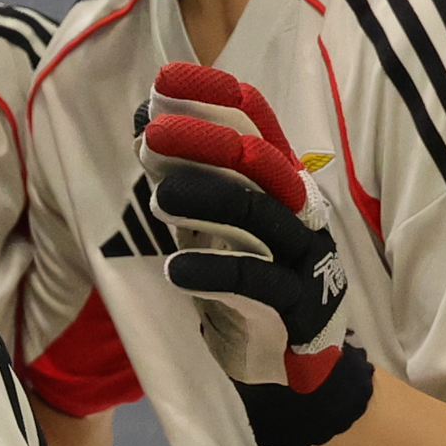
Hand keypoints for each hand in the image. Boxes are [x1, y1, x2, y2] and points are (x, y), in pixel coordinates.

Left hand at [140, 64, 373, 445]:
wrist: (292, 364)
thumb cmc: (250, 280)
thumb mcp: (213, 225)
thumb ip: (186, 179)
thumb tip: (142, 125)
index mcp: (282, 180)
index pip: (255, 124)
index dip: (214, 98)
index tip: (165, 81)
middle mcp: (299, 209)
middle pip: (258, 163)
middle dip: (206, 143)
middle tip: (152, 136)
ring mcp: (303, 256)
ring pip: (258, 217)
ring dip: (206, 202)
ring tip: (158, 198)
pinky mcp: (299, 304)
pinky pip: (257, 282)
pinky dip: (214, 272)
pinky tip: (175, 269)